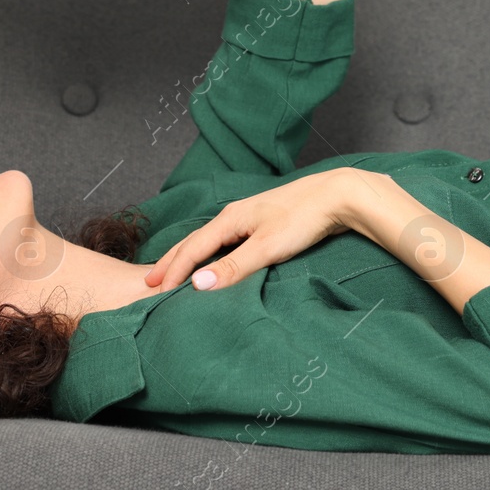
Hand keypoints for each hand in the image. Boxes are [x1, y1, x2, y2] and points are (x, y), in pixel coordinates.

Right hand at [143, 168, 364, 291]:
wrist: (338, 195)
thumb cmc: (304, 218)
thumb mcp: (267, 247)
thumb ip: (233, 267)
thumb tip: (197, 284)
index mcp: (230, 219)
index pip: (192, 249)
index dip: (173, 272)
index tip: (155, 293)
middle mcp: (235, 215)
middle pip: (195, 241)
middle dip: (172, 262)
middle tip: (151, 282)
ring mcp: (249, 217)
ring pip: (210, 240)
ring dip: (190, 257)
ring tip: (175, 271)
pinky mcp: (264, 222)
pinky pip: (226, 241)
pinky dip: (211, 254)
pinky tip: (215, 258)